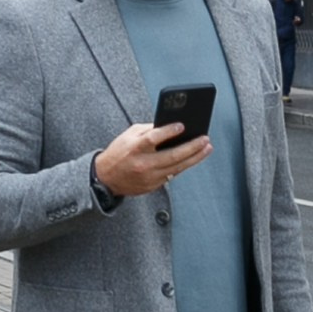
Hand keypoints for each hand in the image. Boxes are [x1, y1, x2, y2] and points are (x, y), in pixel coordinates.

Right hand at [92, 121, 211, 196]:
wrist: (106, 178)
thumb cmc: (118, 153)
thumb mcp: (129, 136)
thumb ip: (148, 130)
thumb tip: (170, 125)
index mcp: (135, 148)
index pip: (153, 139)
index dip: (169, 131)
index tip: (182, 125)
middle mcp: (143, 163)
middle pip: (172, 155)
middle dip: (192, 147)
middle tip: (205, 139)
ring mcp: (149, 177)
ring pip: (177, 167)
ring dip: (195, 157)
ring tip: (206, 148)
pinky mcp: (153, 185)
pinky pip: (173, 174)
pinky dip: (184, 165)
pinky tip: (194, 158)